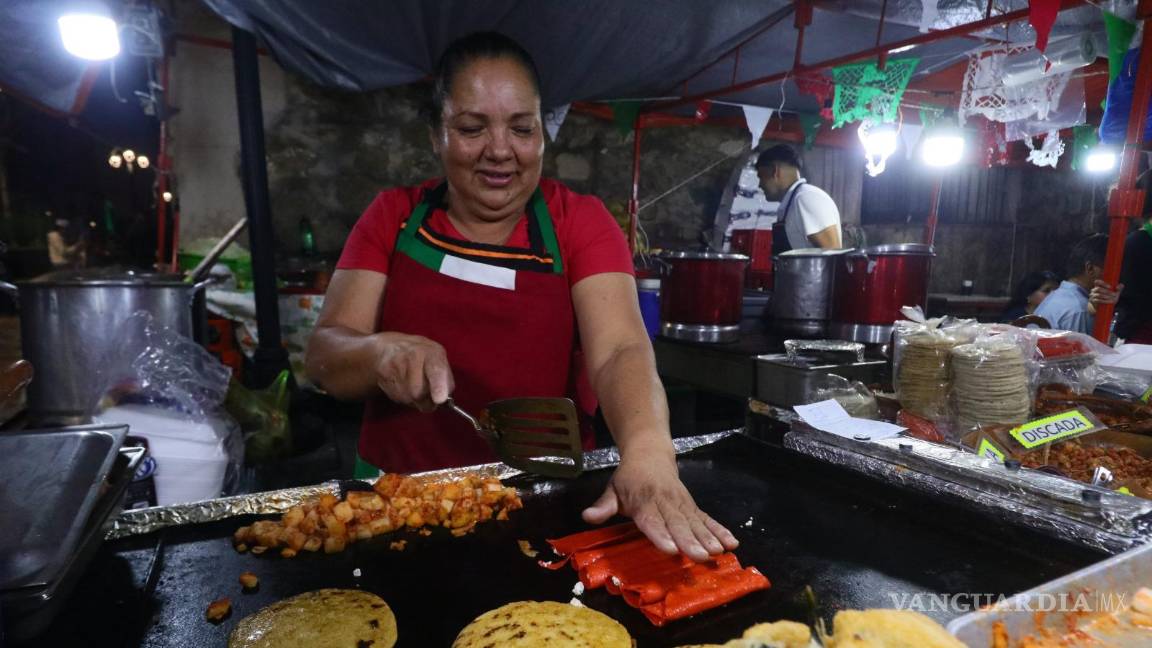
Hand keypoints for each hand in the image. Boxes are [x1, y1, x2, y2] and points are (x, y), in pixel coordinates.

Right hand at [373, 333, 453, 411]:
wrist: (389, 347)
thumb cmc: (420, 356)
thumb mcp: (438, 359)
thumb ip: (446, 379)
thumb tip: (444, 398)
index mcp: (431, 352)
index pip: (436, 370)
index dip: (438, 385)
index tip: (440, 399)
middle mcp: (413, 356)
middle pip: (420, 393)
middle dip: (425, 399)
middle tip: (425, 389)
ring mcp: (396, 364)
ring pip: (408, 398)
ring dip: (413, 399)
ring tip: (412, 383)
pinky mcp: (383, 374)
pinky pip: (397, 397)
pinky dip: (403, 396)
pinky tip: (402, 383)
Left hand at [582, 454, 737, 561]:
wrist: (650, 452)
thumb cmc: (628, 478)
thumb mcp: (612, 489)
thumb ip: (603, 506)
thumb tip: (587, 516)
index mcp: (643, 501)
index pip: (651, 520)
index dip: (660, 535)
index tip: (670, 549)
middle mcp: (665, 502)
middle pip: (677, 523)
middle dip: (690, 541)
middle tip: (700, 557)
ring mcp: (681, 503)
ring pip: (695, 521)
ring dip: (708, 537)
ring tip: (719, 552)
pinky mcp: (692, 505)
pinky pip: (707, 518)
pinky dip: (719, 530)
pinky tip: (731, 542)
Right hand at [1089, 280, 1122, 307]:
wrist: (1103, 307)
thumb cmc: (1110, 298)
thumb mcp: (1115, 293)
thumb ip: (1119, 288)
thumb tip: (1117, 287)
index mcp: (1098, 286)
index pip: (1097, 282)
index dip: (1103, 283)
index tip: (1110, 287)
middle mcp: (1094, 290)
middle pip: (1098, 289)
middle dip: (1107, 292)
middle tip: (1115, 294)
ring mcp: (1092, 295)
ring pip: (1099, 295)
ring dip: (1107, 297)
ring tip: (1113, 299)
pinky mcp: (1092, 301)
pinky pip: (1097, 300)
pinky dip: (1105, 301)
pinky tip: (1110, 302)